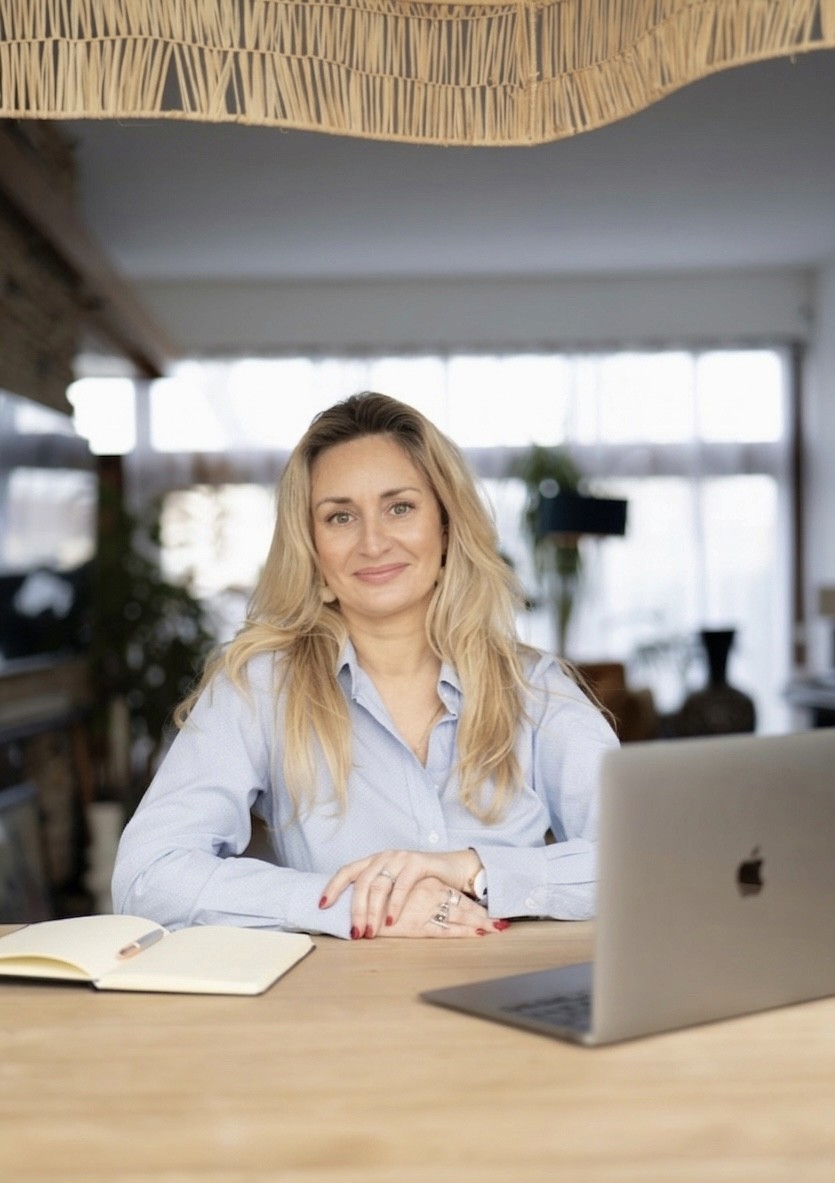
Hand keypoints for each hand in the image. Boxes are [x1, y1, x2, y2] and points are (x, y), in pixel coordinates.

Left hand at [319, 848, 486, 937]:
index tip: (322, 906)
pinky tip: (392, 921)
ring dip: (372, 912)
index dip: (332, 887)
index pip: (347, 871)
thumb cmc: (421, 882)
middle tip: (355, 932)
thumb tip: (354, 919)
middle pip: (361, 883)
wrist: (453, 869)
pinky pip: (401, 886)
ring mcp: (400, 858)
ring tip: (371, 931)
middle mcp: (384, 857)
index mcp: (374, 861)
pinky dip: (394, 905)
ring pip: (378, 885)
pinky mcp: (417, 863)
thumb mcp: (394, 885)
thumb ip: (377, 894)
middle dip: (355, 910)